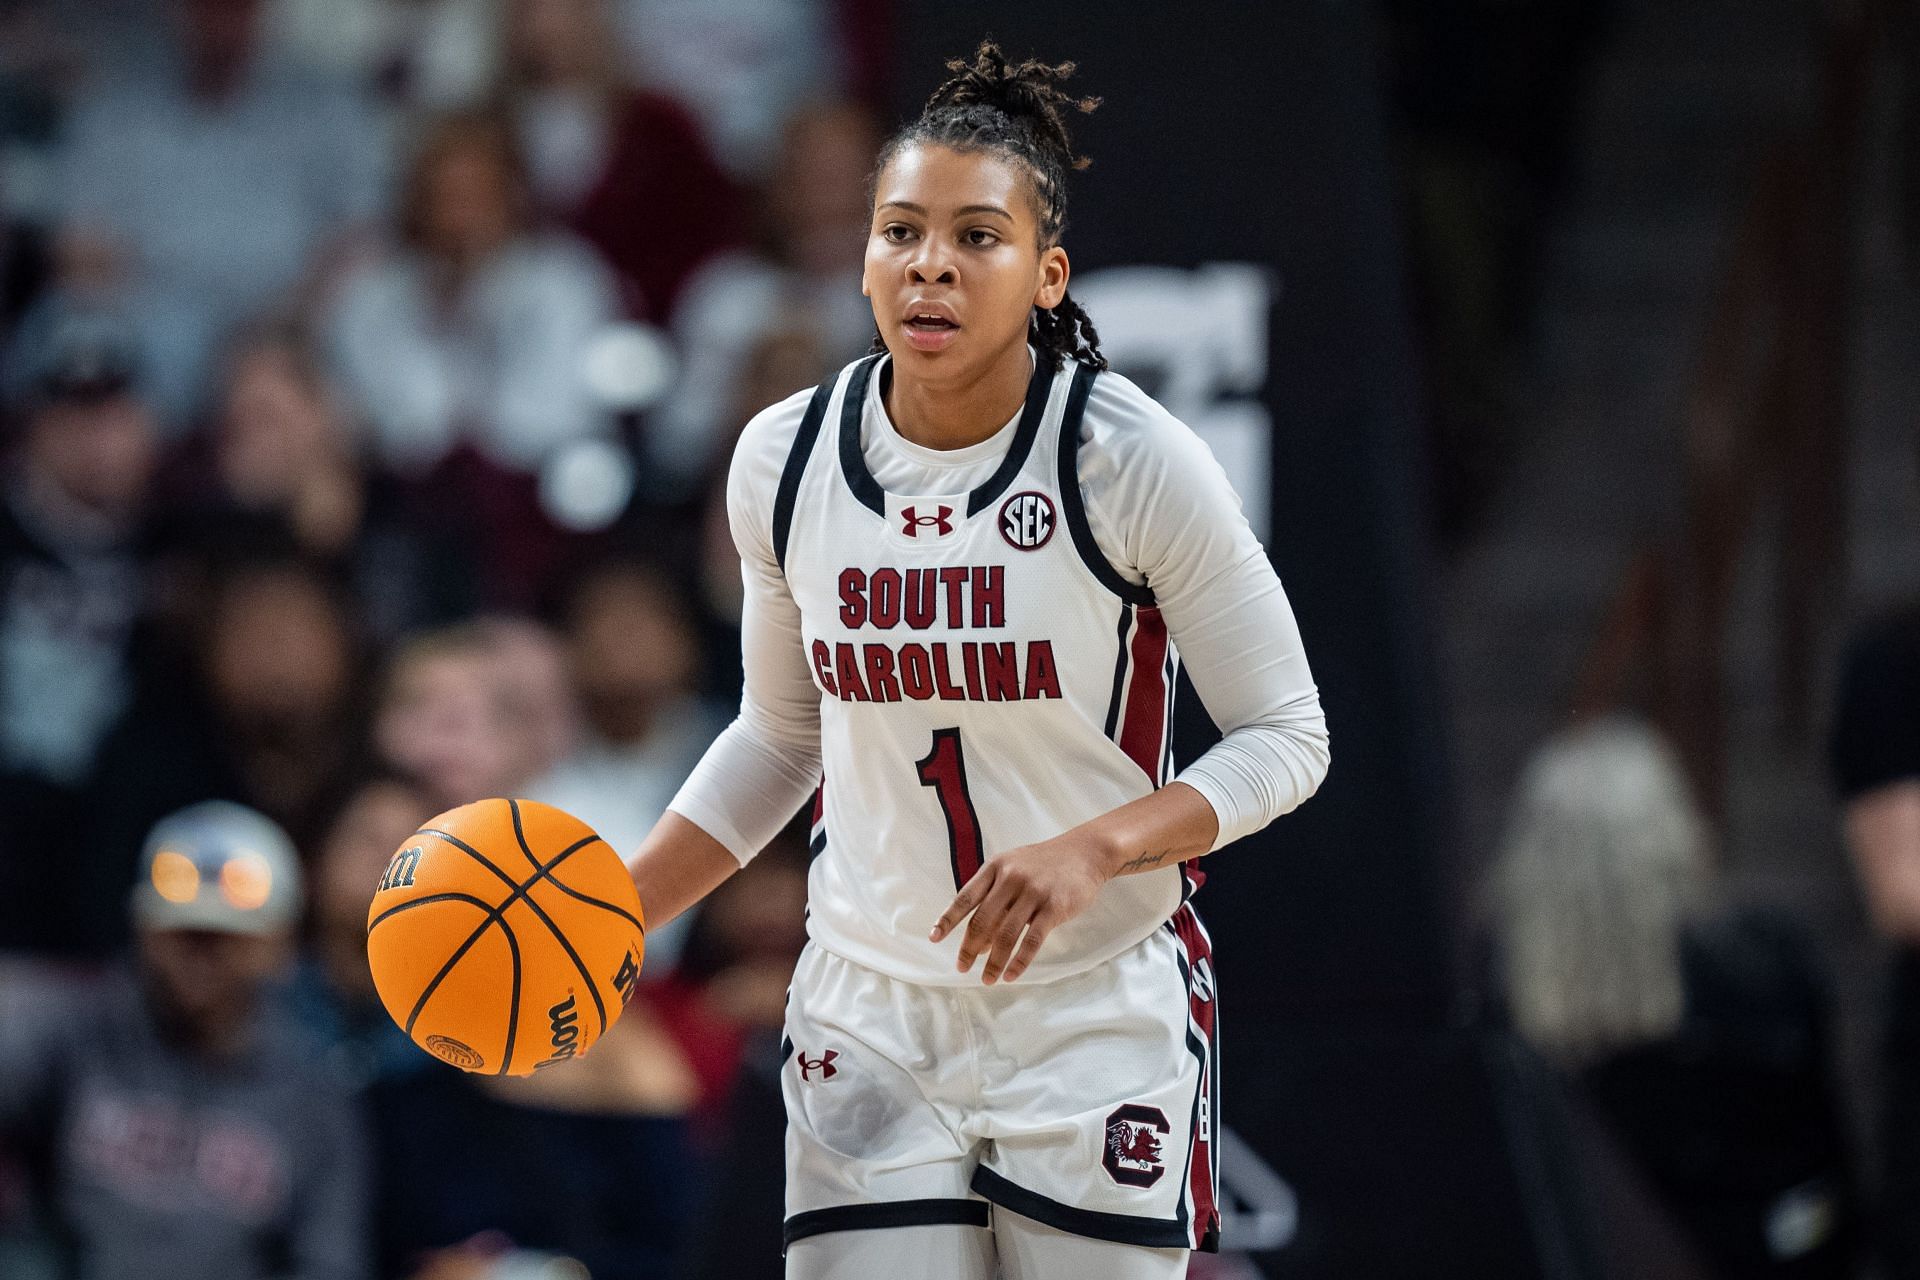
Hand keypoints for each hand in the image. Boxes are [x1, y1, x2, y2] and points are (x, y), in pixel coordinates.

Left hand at [929, 833, 1113, 983]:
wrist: (1085, 852)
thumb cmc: (1045, 864)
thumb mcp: (1014, 869)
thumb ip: (995, 899)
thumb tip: (980, 942)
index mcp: (995, 867)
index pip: (965, 897)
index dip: (948, 920)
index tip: (934, 938)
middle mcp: (1011, 878)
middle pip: (982, 920)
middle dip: (969, 948)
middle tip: (962, 968)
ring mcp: (1033, 892)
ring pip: (1006, 934)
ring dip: (994, 962)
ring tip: (987, 979)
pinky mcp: (1054, 907)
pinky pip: (1032, 940)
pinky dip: (1019, 961)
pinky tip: (1011, 975)